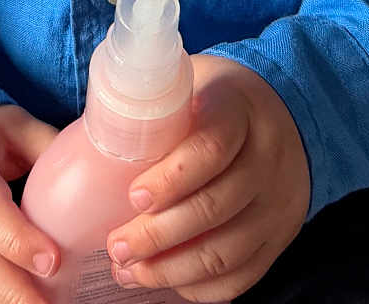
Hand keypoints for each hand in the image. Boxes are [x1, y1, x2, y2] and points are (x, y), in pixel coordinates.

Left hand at [105, 56, 309, 301]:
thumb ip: (152, 108)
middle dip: (158, 236)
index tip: (133, 197)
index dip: (170, 179)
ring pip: (228, 251)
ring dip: (172, 270)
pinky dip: (200, 288)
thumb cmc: (216, 101)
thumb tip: (84, 137)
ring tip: (130, 271)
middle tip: (117, 247)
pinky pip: (243, 277)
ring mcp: (278, 203)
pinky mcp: (280, 237)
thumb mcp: (191, 84)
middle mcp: (267, 160)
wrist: (284, 113)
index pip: (211, 149)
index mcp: (240, 112)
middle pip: (216, 207)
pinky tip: (166, 283)